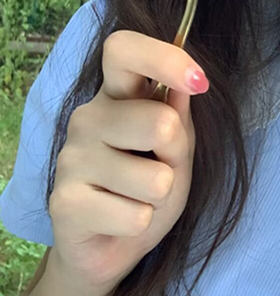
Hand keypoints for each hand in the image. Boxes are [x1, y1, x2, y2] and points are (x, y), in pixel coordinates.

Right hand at [48, 30, 208, 294]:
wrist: (110, 246)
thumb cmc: (147, 189)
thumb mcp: (177, 153)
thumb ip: (180, 119)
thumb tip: (187, 85)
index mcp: (116, 95)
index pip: (122, 49)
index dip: (164, 58)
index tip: (199, 82)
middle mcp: (88, 118)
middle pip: (158, 122)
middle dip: (177, 156)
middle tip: (160, 171)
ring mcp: (71, 158)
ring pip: (155, 178)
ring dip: (160, 196)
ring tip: (137, 199)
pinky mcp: (63, 202)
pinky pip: (135, 216)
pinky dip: (140, 224)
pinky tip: (118, 221)